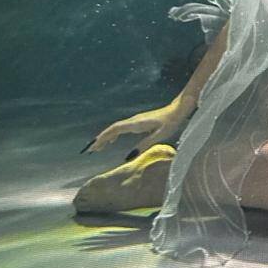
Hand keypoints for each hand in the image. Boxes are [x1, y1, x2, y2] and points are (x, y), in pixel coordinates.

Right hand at [82, 96, 196, 156]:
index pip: (114, 130)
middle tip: (89, 150)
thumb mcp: (159, 135)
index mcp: (136, 123)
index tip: (93, 146)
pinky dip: (113, 134)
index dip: (103, 137)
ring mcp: (135, 120)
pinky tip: (112, 140)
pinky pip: (121, 128)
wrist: (178, 109)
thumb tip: (128, 157)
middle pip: (112, 129)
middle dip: (100, 139)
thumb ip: (144, 145)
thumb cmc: (171, 122)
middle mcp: (133, 120)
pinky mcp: (139, 121)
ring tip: (97, 148)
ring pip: (116, 128)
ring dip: (106, 137)